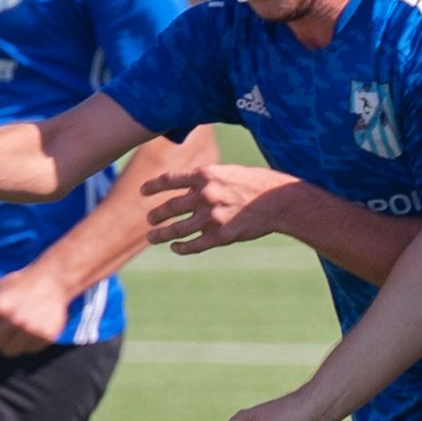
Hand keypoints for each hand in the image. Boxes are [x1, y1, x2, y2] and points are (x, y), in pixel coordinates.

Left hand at [0, 267, 68, 354]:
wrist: (52, 280)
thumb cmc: (17, 285)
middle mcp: (14, 319)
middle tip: (1, 327)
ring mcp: (31, 329)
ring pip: (8, 352)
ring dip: (8, 343)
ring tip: (16, 328)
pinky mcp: (45, 336)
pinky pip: (27, 351)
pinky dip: (26, 343)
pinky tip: (30, 328)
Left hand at [142, 162, 293, 252]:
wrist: (278, 201)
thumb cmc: (255, 183)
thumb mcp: (228, 172)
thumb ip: (206, 180)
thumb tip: (185, 191)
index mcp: (205, 175)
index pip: (170, 180)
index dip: (153, 186)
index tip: (143, 192)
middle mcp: (205, 195)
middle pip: (170, 208)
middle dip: (156, 215)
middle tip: (150, 219)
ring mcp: (212, 217)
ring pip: (177, 230)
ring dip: (161, 234)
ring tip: (152, 237)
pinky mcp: (221, 236)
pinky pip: (194, 245)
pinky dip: (181, 248)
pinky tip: (175, 248)